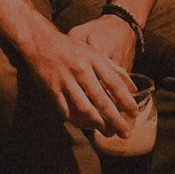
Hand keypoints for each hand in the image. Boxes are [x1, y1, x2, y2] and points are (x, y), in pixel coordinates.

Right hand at [23, 22, 137, 135]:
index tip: (134, 112)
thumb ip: (113, 68)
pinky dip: (76, 120)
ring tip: (107, 132)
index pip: (114, 82)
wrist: (41, 41)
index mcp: (93, 59)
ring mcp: (66, 80)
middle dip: (115, 119)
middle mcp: (81, 70)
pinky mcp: (52, 89)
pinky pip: (66, 110)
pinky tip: (85, 126)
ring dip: (98, 123)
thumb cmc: (71, 48)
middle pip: (101, 99)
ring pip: (84, 108)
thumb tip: (132, 87)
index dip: (126, 100)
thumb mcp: (94, 52)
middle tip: (125, 132)